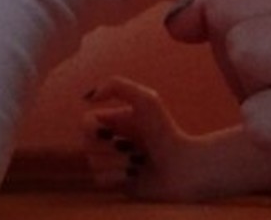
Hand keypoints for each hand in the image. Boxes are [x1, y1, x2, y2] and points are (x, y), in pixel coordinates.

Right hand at [82, 76, 218, 201]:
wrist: (185, 166)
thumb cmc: (167, 132)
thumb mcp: (146, 100)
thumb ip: (116, 86)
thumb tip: (89, 98)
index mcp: (116, 120)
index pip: (85, 123)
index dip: (94, 129)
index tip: (111, 132)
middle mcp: (113, 140)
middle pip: (86, 145)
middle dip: (109, 147)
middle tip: (133, 147)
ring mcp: (115, 162)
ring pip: (94, 163)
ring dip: (117, 161)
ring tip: (139, 161)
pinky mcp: (119, 183)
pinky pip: (102, 180)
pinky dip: (119, 177)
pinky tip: (137, 174)